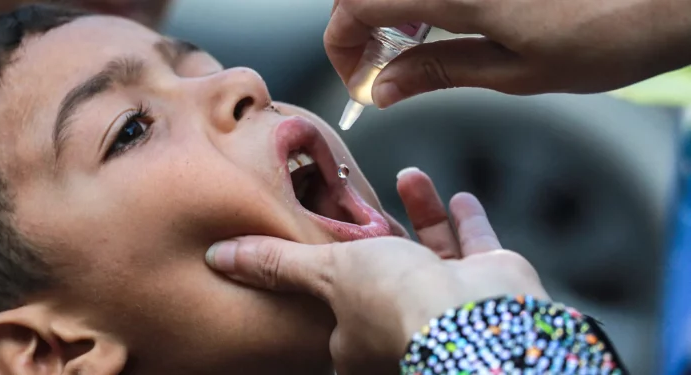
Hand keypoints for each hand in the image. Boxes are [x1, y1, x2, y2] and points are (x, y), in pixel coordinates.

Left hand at [205, 168, 547, 374]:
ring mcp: (445, 303)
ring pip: (430, 252)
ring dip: (419, 212)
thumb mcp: (324, 273)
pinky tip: (457, 195)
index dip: (324, 272)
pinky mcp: (485, 284)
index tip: (320, 238)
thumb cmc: (394, 304)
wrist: (475, 315)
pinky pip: (475, 246)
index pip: (330, 305)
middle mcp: (401, 324)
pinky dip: (466, 221)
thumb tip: (220, 257)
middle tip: (362, 198)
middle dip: (375, 232)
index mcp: (357, 338)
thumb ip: (276, 263)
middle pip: (384, 273)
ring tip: (408, 175)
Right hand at [326, 0, 690, 107]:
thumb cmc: (609, 32)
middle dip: (358, 24)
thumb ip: (438, 71)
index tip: (357, 78)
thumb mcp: (515, 71)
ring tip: (414, 46)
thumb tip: (383, 88)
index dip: (341, 45)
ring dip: (389, 9)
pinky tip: (445, 17)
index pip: (355, 5)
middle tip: (380, 65)